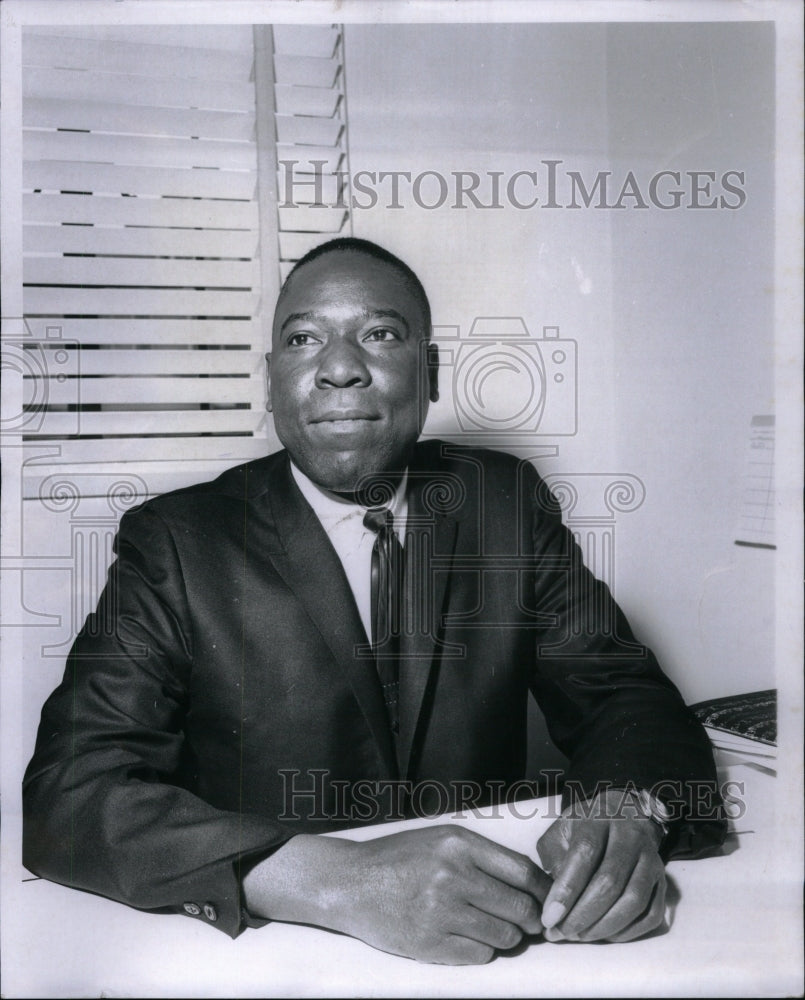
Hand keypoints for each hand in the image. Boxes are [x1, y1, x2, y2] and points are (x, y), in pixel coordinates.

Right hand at [245, 825, 550, 963]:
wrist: (350, 883)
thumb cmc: (398, 858)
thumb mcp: (440, 839)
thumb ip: (482, 856)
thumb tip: (532, 883)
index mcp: (459, 844)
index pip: (523, 872)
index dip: (543, 891)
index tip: (548, 900)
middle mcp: (452, 876)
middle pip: (519, 908)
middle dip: (530, 919)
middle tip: (528, 923)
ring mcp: (441, 912)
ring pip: (504, 936)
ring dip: (507, 937)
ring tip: (494, 929)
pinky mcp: (429, 944)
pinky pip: (479, 956)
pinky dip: (481, 950)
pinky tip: (468, 938)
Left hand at [536, 790, 665, 942]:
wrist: (625, 814)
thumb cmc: (585, 828)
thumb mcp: (561, 831)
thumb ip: (553, 858)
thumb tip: (556, 898)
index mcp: (598, 820)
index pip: (585, 853)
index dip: (567, 889)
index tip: (550, 918)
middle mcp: (629, 837)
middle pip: (610, 881)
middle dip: (583, 914)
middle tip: (562, 932)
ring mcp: (650, 859)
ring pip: (634, 900)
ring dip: (605, 926)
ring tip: (580, 936)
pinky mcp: (662, 880)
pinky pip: (652, 913)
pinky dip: (629, 931)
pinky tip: (607, 935)